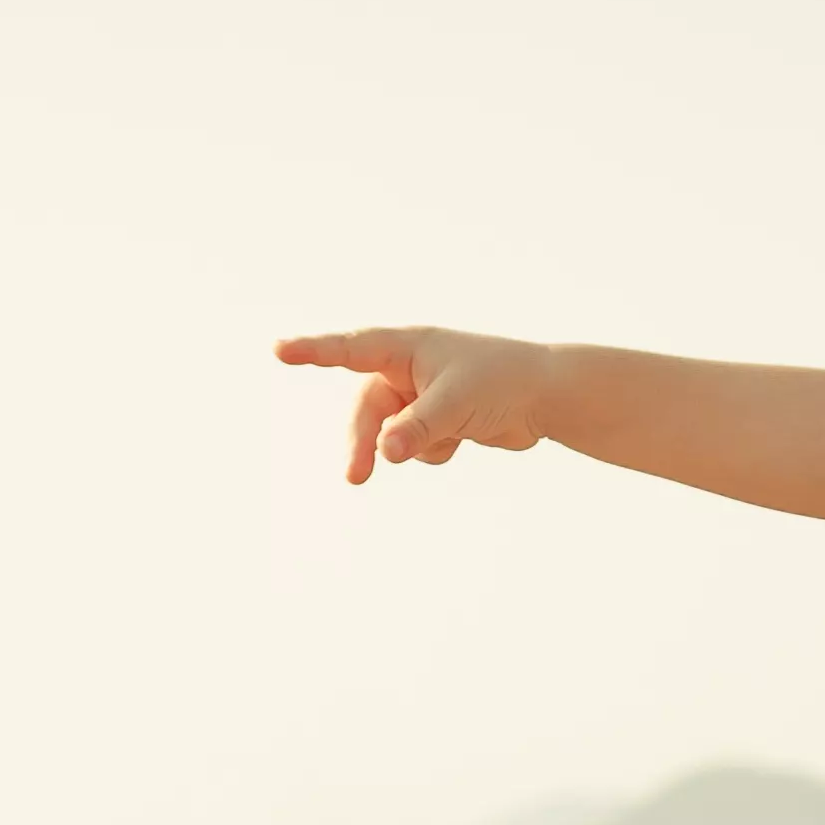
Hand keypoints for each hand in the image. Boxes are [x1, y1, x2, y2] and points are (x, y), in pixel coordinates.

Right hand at [273, 328, 558, 480]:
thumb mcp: (455, 405)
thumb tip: (385, 451)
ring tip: (447, 442)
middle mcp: (406, 369)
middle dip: (362, 443)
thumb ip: (417, 428)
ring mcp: (418, 396)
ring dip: (407, 447)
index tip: (279, 351)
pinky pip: (415, 447)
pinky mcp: (433, 422)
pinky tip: (464, 438)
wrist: (545, 398)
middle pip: (366, 410)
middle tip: (355, 477)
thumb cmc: (502, 383)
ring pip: (388, 434)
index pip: (349, 349)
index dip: (312, 351)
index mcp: (406, 347)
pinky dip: (434, 450)